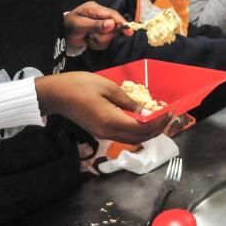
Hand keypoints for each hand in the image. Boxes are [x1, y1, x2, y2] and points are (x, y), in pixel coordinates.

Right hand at [35, 72, 169, 143]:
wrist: (56, 94)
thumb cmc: (80, 86)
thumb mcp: (107, 87)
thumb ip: (127, 101)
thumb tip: (144, 111)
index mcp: (112, 121)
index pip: (142, 129)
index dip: (158, 123)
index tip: (170, 113)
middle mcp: (109, 132)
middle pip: (139, 138)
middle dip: (157, 130)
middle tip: (169, 118)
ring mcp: (103, 134)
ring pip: (131, 139)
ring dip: (147, 132)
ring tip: (159, 120)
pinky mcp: (98, 132)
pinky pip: (123, 135)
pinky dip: (136, 131)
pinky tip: (141, 120)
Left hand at [63, 1, 126, 50]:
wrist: (62, 34)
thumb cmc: (69, 26)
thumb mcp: (80, 25)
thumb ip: (96, 25)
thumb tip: (112, 24)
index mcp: (95, 9)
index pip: (113, 15)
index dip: (122, 23)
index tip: (129, 31)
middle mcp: (101, 15)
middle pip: (114, 27)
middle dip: (104, 35)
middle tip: (91, 36)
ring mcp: (102, 24)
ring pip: (110, 36)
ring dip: (99, 40)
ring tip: (88, 37)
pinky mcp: (101, 33)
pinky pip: (106, 42)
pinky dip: (97, 44)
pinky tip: (89, 40)